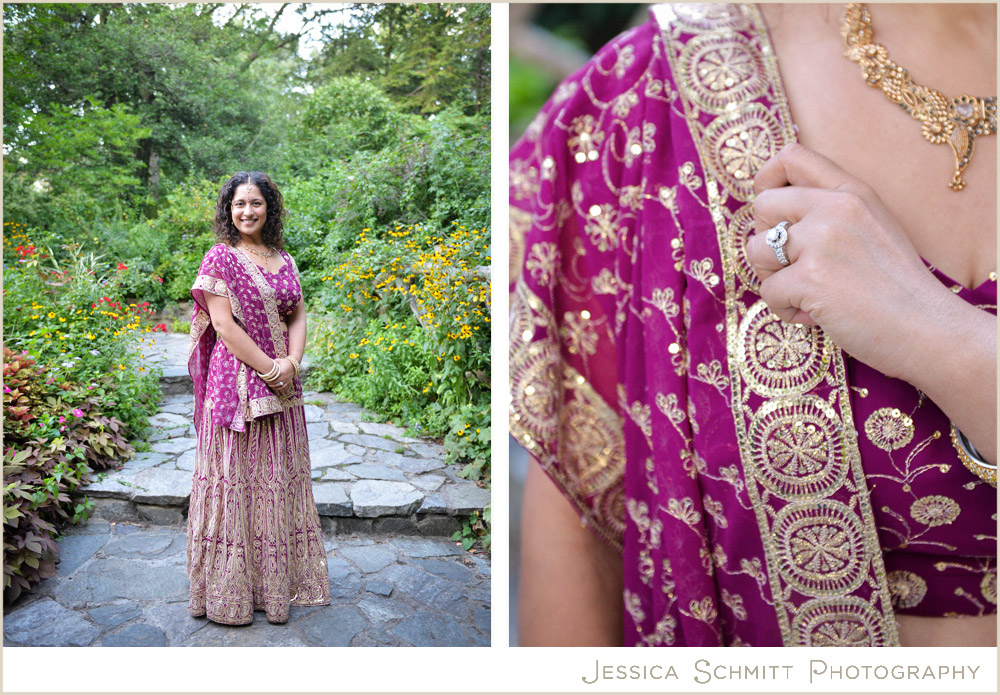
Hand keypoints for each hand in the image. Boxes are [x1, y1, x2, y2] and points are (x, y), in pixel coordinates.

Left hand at [263, 358, 295, 397]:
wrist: (293, 365)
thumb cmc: (285, 362)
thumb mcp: (279, 360)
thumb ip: (273, 362)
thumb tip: (267, 362)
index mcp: (281, 371)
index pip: (273, 377)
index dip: (269, 378)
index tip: (265, 378)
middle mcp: (284, 376)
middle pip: (275, 382)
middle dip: (270, 382)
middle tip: (266, 382)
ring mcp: (286, 380)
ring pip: (278, 385)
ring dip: (273, 386)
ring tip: (269, 385)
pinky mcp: (288, 382)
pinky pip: (282, 387)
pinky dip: (278, 388)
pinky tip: (274, 388)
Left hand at [745, 143, 951, 380]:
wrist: (929, 329)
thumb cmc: (897, 288)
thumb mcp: (873, 228)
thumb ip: (833, 212)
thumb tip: (775, 213)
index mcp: (852, 192)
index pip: (791, 157)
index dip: (767, 180)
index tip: (770, 210)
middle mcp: (836, 208)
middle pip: (763, 206)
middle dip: (766, 240)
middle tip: (792, 268)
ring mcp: (822, 241)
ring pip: (755, 250)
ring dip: (773, 278)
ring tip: (807, 294)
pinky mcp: (810, 277)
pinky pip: (767, 291)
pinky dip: (785, 310)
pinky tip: (816, 316)